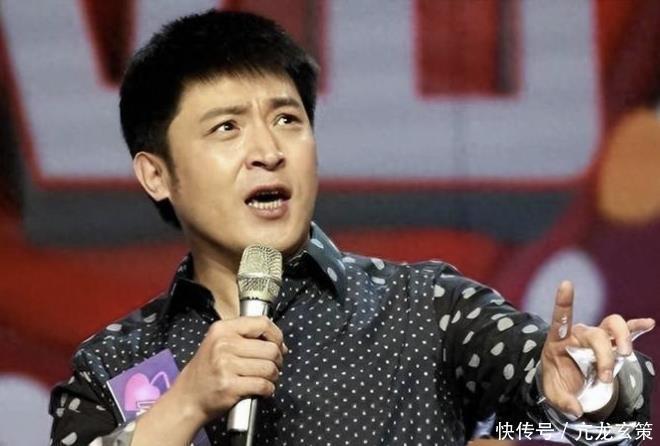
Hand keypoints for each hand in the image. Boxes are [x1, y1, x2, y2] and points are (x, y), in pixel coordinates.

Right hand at [169, 316, 287, 423]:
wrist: (188, 397)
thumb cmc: (208, 370)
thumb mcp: (219, 342)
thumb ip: (246, 337)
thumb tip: (280, 344)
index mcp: (223, 329)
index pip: (262, 323)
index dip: (277, 335)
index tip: (278, 345)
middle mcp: (224, 344)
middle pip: (270, 348)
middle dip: (277, 360)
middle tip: (273, 367)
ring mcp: (226, 365)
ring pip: (269, 368)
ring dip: (273, 376)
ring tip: (267, 379)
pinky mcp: (230, 386)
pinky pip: (263, 385)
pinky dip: (268, 389)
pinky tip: (263, 390)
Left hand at [539, 281, 654, 417]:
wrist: (569, 380)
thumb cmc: (558, 379)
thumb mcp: (553, 392)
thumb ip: (562, 400)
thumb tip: (576, 409)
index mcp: (559, 341)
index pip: (560, 319)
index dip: (563, 302)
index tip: (566, 284)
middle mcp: (579, 334)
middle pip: (596, 334)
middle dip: (604, 357)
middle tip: (605, 379)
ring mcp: (597, 336)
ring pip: (613, 325)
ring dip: (622, 338)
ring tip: (625, 354)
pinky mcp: (611, 343)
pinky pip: (627, 330)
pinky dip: (637, 326)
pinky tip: (648, 323)